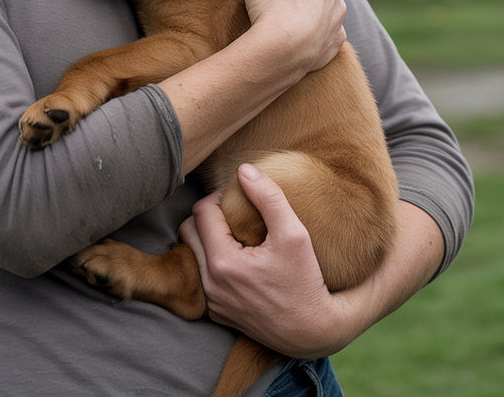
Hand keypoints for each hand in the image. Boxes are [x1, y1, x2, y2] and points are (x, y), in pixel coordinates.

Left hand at [178, 163, 356, 357]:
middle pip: (189, 231)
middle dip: (207, 216)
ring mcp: (212, 301)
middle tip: (232, 213)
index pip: (201, 211)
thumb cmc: (306, 281)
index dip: (219, 197)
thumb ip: (269, 197)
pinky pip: (202, 278)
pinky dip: (211, 262)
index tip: (240, 199)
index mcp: (222, 262)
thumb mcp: (294, 234)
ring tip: (232, 233)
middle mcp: (210, 284)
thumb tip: (244, 170)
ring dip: (206, 239)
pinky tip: (235, 258)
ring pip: (192, 254)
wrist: (314, 332)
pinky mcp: (218, 314)